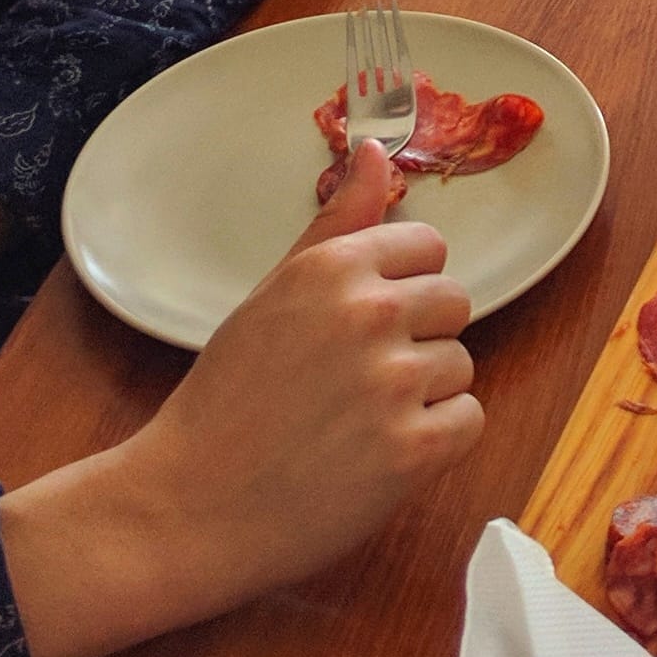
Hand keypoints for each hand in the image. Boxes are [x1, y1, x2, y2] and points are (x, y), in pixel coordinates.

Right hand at [0, 143, 482, 656]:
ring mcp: (393, 383)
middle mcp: (369, 313)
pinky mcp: (413, 451)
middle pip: (454, 302)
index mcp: (333, 268)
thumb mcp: (271, 296)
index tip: (364, 323)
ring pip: (460, 365)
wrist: (187, 507)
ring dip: (424, 394)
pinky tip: (380, 454)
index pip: (428, 247)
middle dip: (418, 337)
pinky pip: (469, 421)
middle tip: (357, 379)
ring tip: (358, 422)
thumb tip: (374, 149)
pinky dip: (436, 442)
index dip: (401, 287)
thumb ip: (335, 223)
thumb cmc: (224, 401)